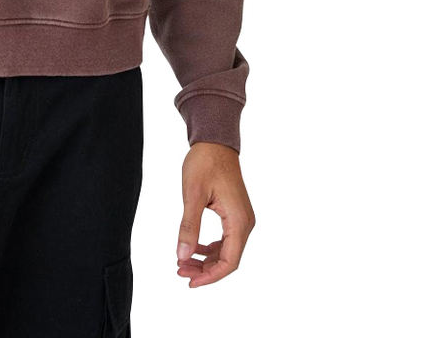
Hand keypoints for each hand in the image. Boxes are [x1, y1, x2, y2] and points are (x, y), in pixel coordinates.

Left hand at [176, 141, 254, 286]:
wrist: (215, 142)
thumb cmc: (205, 163)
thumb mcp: (192, 194)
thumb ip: (189, 226)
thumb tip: (183, 255)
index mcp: (238, 221)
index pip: (229, 262)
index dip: (210, 277)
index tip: (190, 282)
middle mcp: (245, 223)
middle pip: (228, 259)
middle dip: (205, 270)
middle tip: (179, 270)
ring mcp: (242, 219)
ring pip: (227, 251)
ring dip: (206, 260)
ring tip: (182, 262)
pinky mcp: (235, 214)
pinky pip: (226, 240)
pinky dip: (210, 248)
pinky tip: (194, 248)